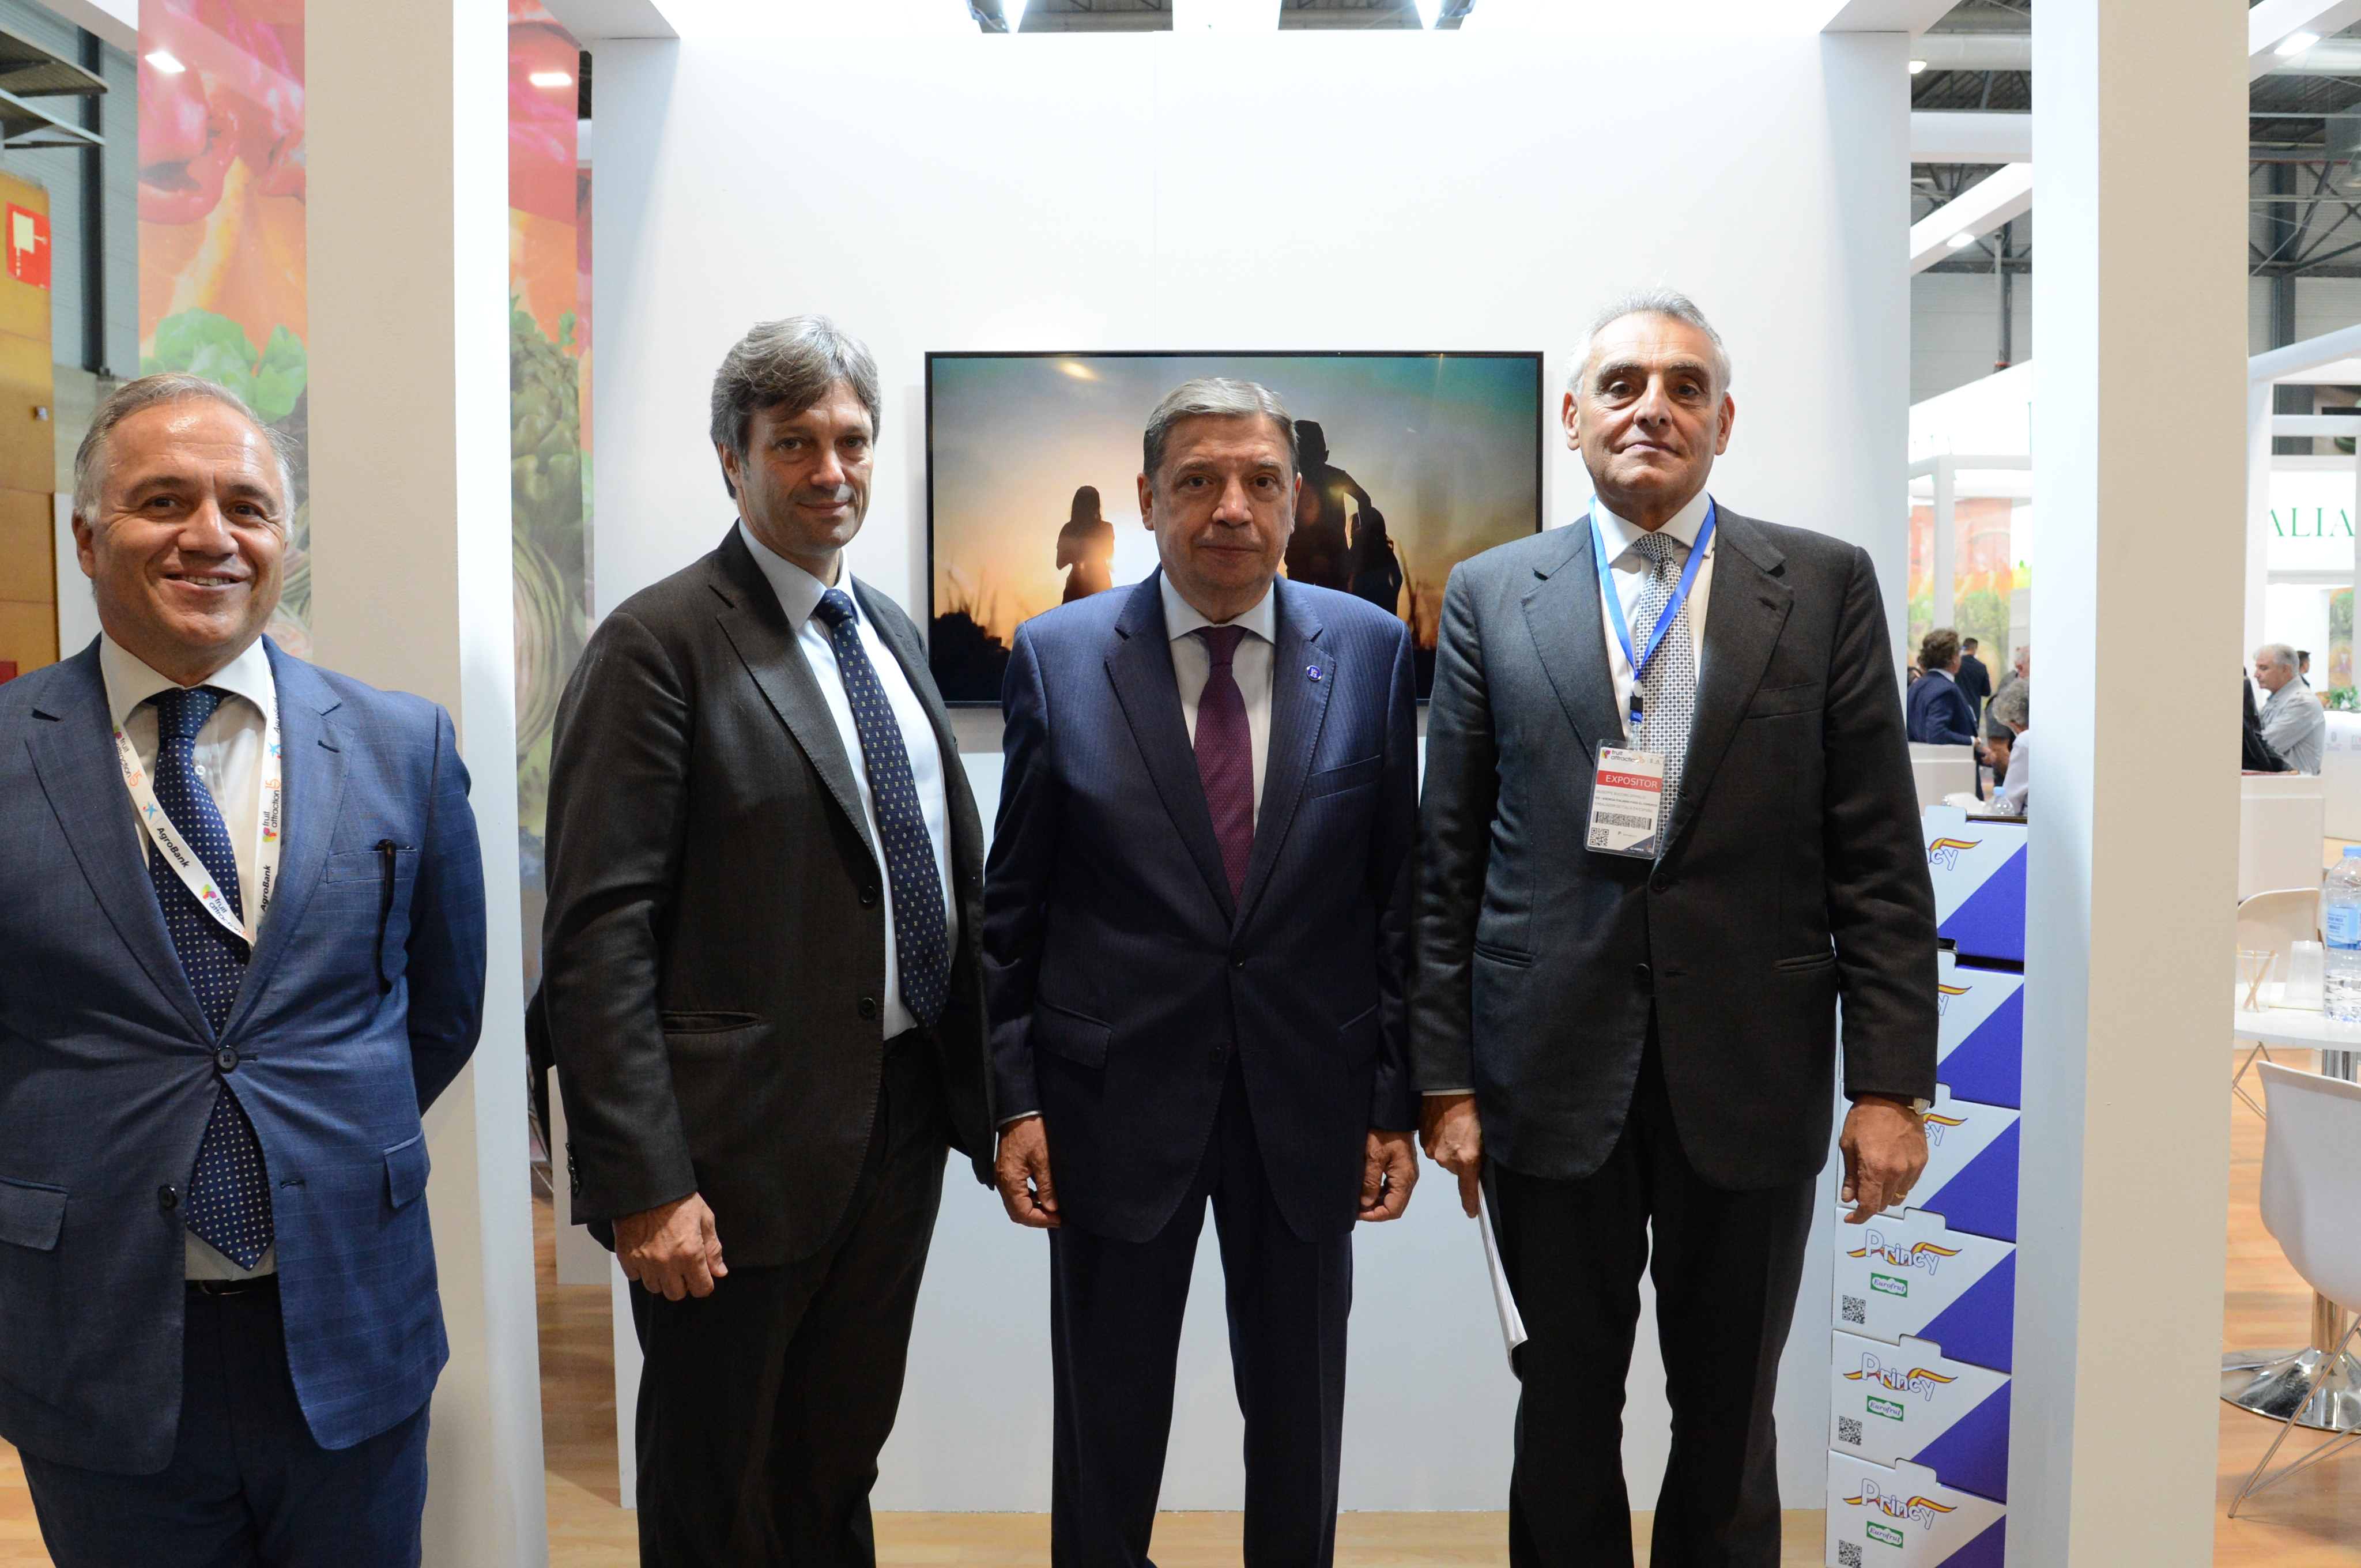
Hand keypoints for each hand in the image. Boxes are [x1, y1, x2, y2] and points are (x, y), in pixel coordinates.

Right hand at [614, 1193, 726, 1299]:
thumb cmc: (678, 1198)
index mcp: (690, 1253)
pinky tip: (647, 1253)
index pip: (701, 1289)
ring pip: (655, 1288)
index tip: (701, 1276)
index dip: (704, 1283)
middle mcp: (667, 1262)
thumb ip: (713, 1249)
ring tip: (664, 1258)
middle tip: (682, 1266)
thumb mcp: (705, 1218)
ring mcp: (644, 1261)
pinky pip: (635, 1276)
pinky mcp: (626, 1256)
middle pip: (676, 1294)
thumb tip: (719, 1272)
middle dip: (682, 1283)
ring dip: (661, 1278)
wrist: (647, 1183)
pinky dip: (641, 1269)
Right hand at [994, 1114, 1059, 1228]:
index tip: (1058, 1219)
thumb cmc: (1031, 1131)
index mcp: (1010, 1180)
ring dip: (1033, 1210)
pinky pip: (1015, 1193)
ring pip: (1015, 1205)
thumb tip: (1051, 1208)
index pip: (1022, 1212)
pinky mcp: (1006, 1172)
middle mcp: (1002, 1181)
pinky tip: (1043, 1195)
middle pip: (1016, 1212)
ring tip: (1052, 1209)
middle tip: (1056, 1217)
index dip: (1041, 1220)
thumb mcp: (1044, 1158)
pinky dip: (1028, 1199)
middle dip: (1037, 1218)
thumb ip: (1047, 1185)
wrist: (1019, 1112)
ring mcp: (1002, 1177)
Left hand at [1360, 1129, 1418, 1221]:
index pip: (1393, 1209)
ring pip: (1394, 1198)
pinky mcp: (1402, 1169)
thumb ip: (1370, 1181)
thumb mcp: (1373, 1156)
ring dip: (1377, 1203)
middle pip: (1395, 1207)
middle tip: (1357, 1209)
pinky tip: (1367, 1189)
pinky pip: (1393, 1188)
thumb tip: (1366, 1203)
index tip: (1358, 1213)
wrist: (1392, 1114)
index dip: (1375, 1215)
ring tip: (1359, 1201)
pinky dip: (1380, 1193)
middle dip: (1376, 1211)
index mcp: (1404, 1178)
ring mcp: (1406, 1174)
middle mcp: (1409, 1179)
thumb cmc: (1383, 1132)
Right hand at [1420, 1093, 1484, 1217]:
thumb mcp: (1484, 1135)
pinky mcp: (1423, 1139)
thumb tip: (1477, 1168)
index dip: (1471, 1203)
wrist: (1448, 1087)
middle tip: (1466, 1142)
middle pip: (1455, 1170)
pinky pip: (1433, 1147)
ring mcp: (1432, 1149)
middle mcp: (1446, 1158)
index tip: (1472, 1212)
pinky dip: (1440, 1140)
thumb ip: (1480, 1157)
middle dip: (1461, 1161)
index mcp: (1466, 1158)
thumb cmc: (1471, 1106)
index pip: (1468, 1190)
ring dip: (1449, 1149)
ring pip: (1443, 1158)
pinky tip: (1445, 1126)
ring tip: (1455, 1130)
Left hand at [1839, 1095, 1928, 1223]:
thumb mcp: (1848, 1145)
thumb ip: (1851, 1175)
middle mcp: (1897, 1172)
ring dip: (1886, 1194)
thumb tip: (1849, 1198)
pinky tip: (1890, 1170)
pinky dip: (1899, 1184)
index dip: (1859, 1216)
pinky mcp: (1922, 1161)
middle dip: (1871, 1202)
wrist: (1892, 1097)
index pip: (1869, 1205)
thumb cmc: (1865, 1117)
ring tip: (1876, 1177)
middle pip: (1884, 1203)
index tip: (1851, 1217)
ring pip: (1899, 1196)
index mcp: (1875, 1169)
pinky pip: (1910, 1183)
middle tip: (1861, 1190)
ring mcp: (1912, 1168)